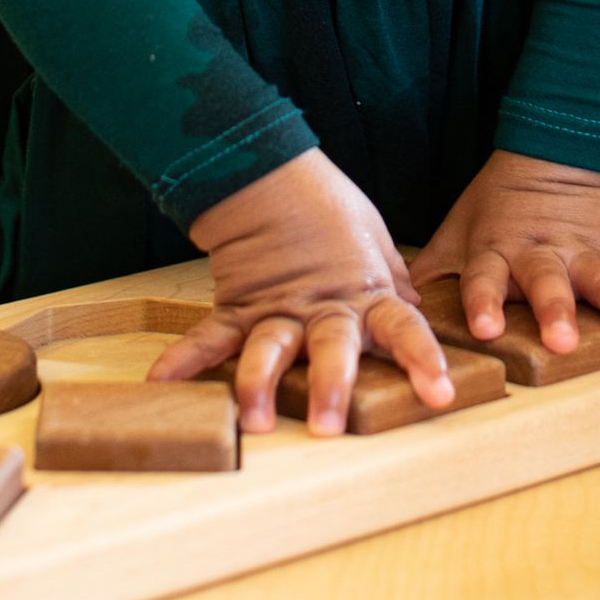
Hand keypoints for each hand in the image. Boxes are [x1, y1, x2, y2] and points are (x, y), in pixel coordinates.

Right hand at [147, 148, 454, 435]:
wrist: (272, 173)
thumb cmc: (329, 208)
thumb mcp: (374, 240)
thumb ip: (390, 281)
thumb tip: (414, 309)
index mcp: (364, 293)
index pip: (403, 327)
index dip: (423, 359)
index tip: (439, 392)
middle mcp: (323, 309)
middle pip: (330, 349)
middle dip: (330, 387)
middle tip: (327, 427)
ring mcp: (277, 311)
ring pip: (269, 350)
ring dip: (260, 385)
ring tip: (252, 419)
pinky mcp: (238, 308)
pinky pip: (210, 337)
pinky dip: (184, 360)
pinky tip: (161, 383)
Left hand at [409, 149, 599, 364]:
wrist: (553, 150)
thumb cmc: (497, 206)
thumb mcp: (457, 232)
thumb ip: (428, 273)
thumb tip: (386, 314)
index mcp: (503, 252)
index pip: (489, 278)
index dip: (486, 302)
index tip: (483, 329)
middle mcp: (549, 256)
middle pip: (552, 284)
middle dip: (555, 311)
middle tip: (558, 342)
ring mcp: (594, 253)